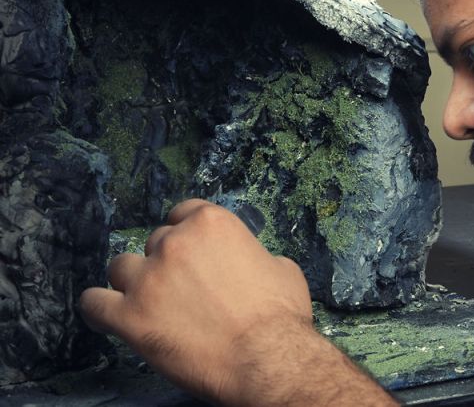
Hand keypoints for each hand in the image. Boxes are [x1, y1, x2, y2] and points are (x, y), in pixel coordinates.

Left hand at [79, 199, 314, 404]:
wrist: (267, 359)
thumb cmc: (280, 316)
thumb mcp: (280, 267)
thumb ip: (252, 254)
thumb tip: (247, 262)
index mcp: (211, 223)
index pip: (183, 212)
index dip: (186, 232)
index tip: (190, 250)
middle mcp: (175, 242)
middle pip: (155, 240)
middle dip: (167, 261)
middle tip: (182, 287)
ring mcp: (148, 278)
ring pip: (121, 267)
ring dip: (133, 281)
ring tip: (147, 301)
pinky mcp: (129, 317)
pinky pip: (94, 304)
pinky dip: (98, 307)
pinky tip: (107, 313)